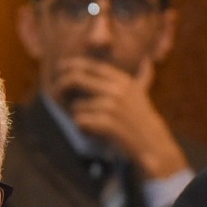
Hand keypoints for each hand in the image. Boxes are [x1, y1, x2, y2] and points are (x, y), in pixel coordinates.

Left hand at [52, 56, 186, 178]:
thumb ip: (142, 78)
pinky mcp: (107, 123)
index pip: (90, 66)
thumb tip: (148, 62)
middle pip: (75, 79)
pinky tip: (94, 134)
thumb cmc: (143, 121)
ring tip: (93, 125)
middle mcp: (117, 89)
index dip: (72, 66)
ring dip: (79, 117)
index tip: (60, 69)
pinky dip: (83, 129)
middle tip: (54, 94)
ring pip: (76, 106)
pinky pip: (80, 122)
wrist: (152, 144)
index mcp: (122, 80)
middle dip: (61, 86)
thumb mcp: (143, 95)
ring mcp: (112, 106)